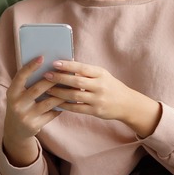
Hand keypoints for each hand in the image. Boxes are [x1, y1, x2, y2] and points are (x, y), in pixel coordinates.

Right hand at [2, 56, 64, 166]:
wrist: (15, 130)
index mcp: (12, 93)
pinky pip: (52, 113)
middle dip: (53, 79)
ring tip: (72, 86)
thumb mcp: (18, 94)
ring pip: (48, 102)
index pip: (21, 77)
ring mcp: (25, 116)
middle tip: (65, 71)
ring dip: (62, 93)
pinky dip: (60, 106)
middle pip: (38, 89)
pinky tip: (68, 101)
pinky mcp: (34, 125)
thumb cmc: (20, 105)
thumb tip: (49, 68)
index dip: (31, 67)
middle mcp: (17, 104)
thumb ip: (28, 83)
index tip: (42, 57)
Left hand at [43, 60, 160, 137]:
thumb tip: (65, 66)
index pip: (82, 68)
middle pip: (76, 82)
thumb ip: (86, 72)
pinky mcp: (96, 111)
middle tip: (46, 76)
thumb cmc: (110, 86)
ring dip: (59, 93)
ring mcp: (98, 99)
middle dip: (59, 78)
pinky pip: (77, 108)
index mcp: (101, 74)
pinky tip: (56, 102)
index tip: (54, 63)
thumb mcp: (102, 75)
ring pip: (75, 96)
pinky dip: (65, 105)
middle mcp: (100, 86)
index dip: (68, 66)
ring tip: (47, 90)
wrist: (127, 104)